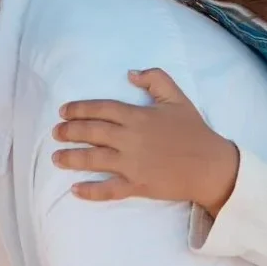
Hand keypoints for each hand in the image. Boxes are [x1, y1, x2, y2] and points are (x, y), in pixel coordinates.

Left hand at [53, 68, 239, 214]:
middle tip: (55, 132)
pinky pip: (109, 190)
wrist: (211, 166)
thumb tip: (130, 74)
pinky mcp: (137, 186)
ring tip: (56, 157)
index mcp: (138, 116)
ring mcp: (132, 164)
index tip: (63, 111)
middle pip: (92, 132)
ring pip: (94, 160)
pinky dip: (91, 191)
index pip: (101, 109)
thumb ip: (155, 79)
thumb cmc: (194, 131)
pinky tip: (75, 190)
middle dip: (70, 131)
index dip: (79, 109)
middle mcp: (130, 139)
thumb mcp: (177, 98)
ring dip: (72, 158)